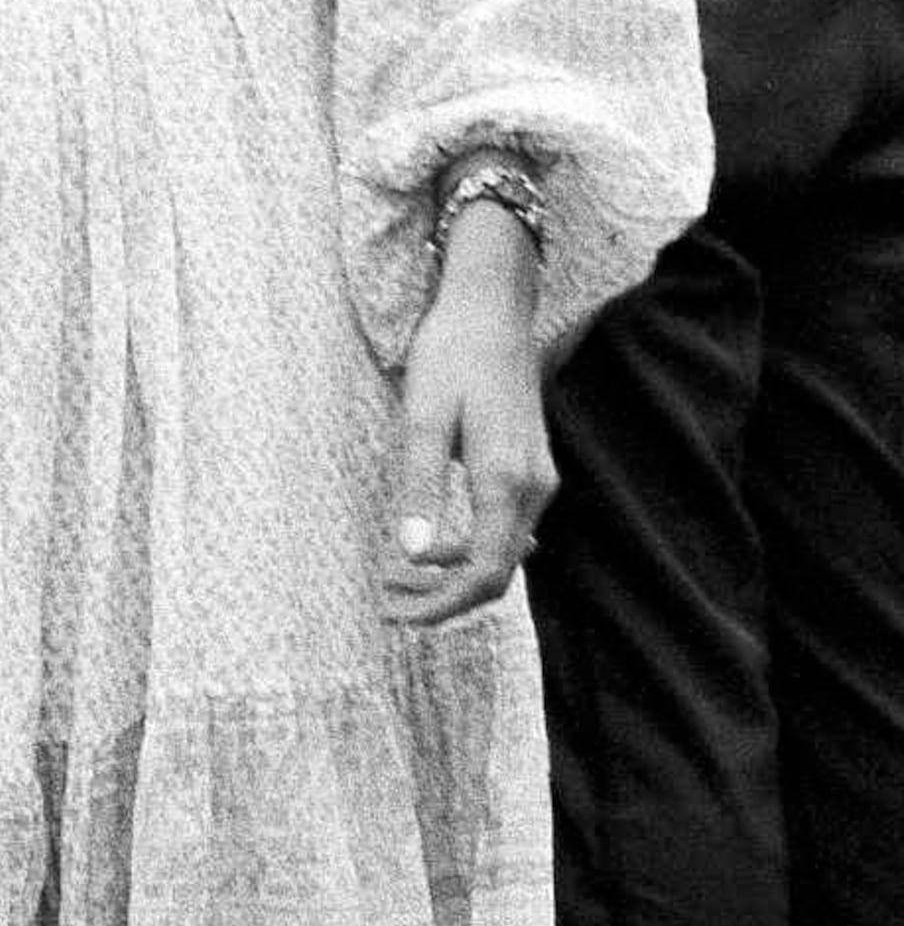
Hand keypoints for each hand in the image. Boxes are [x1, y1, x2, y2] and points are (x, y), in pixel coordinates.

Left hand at [381, 209, 550, 627]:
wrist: (491, 310)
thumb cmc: (451, 355)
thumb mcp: (422, 417)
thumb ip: (419, 486)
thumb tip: (409, 553)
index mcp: (505, 480)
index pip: (482, 572)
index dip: (441, 605)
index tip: (396, 615)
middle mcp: (532, 488)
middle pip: (496, 573)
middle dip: (443, 600)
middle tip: (387, 605)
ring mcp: (537, 480)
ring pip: (502, 555)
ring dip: (452, 577)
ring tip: (396, 580)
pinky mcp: (530, 470)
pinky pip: (505, 531)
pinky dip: (469, 551)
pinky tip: (430, 550)